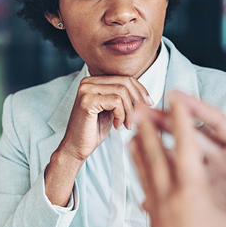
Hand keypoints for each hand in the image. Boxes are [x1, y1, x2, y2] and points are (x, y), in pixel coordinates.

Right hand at [45, 76, 153, 205]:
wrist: (76, 148)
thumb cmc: (94, 130)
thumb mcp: (112, 110)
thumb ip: (123, 98)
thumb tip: (145, 94)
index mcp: (94, 81)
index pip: (125, 78)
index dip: (140, 90)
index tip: (149, 104)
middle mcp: (88, 81)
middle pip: (125, 82)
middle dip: (137, 100)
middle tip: (141, 118)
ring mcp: (86, 90)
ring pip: (122, 92)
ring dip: (130, 111)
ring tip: (128, 125)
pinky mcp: (87, 101)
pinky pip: (116, 102)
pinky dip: (121, 115)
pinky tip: (117, 126)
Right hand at [150, 91, 225, 226]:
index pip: (221, 125)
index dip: (199, 110)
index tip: (176, 95)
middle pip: (195, 138)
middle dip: (170, 124)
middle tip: (142, 110)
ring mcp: (223, 178)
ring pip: (186, 161)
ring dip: (162, 151)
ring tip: (134, 141)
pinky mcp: (219, 197)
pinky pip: (190, 191)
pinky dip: (170, 192)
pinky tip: (145, 195)